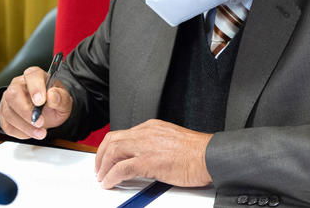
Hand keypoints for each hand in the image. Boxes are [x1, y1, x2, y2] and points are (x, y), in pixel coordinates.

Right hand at [0, 66, 72, 139]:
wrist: (49, 113)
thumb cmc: (54, 103)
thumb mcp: (64, 101)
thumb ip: (61, 97)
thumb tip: (52, 95)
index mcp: (35, 76)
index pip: (31, 75)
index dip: (35, 88)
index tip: (40, 102)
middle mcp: (18, 85)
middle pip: (13, 94)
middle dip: (26, 111)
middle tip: (40, 122)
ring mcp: (8, 99)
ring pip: (9, 112)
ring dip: (25, 126)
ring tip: (41, 132)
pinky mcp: (3, 114)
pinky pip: (7, 125)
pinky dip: (20, 132)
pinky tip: (32, 132)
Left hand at [95, 119, 212, 188]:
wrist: (209, 156)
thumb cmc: (197, 152)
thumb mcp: (172, 141)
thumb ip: (156, 145)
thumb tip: (146, 157)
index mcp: (152, 127)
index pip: (124, 133)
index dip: (112, 146)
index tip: (109, 156)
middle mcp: (146, 132)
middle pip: (113, 139)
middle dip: (102, 155)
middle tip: (100, 168)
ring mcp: (146, 146)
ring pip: (113, 151)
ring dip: (103, 166)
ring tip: (102, 177)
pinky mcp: (148, 161)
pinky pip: (121, 169)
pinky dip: (111, 176)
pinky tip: (110, 183)